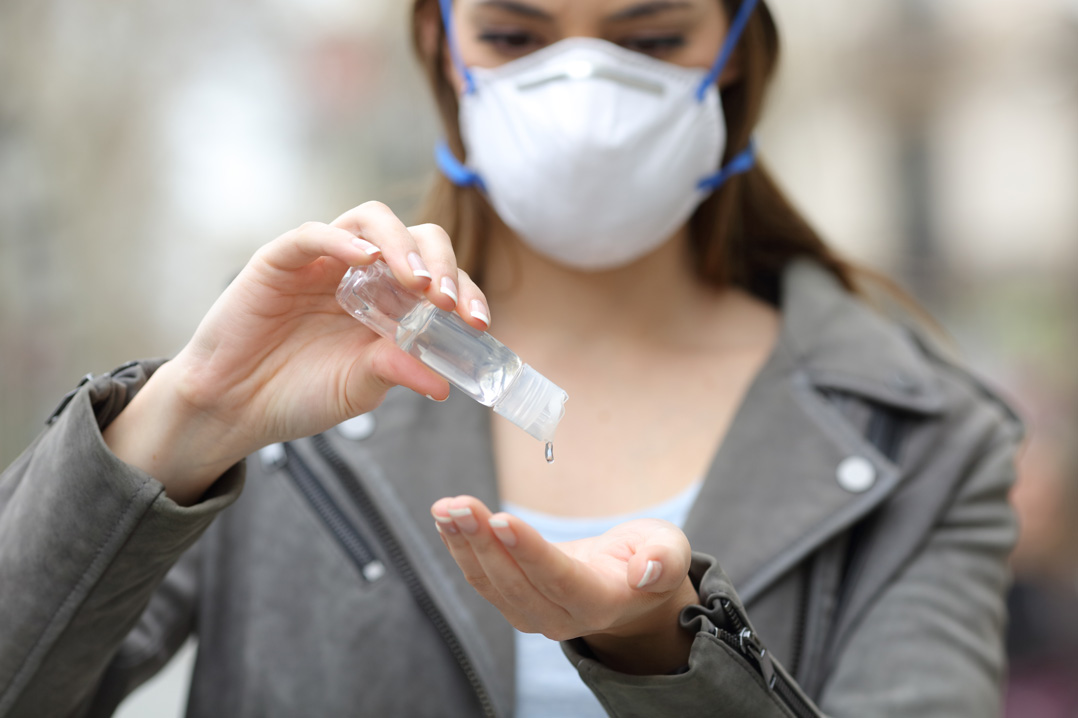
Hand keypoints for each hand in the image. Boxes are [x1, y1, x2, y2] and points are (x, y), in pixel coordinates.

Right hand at [104, 202, 489, 503]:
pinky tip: (365, 262)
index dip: (464, 292)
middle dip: (441, 262)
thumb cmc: (298, 394)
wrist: (234, 408)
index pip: (438, 277)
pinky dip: (344, 242)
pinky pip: (315, 234)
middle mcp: (361, 273)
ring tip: (416, 281)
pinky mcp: (281, 259)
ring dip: (402, 245)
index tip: (478, 323)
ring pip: (372, 221)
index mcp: (389, 301)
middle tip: (446, 299)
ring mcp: (323, 261)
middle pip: (414, 238)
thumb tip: (445, 384)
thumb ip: (398, 373)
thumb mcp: (359, 387)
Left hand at [431, 496, 698, 674]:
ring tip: (445, 507)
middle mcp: (562, 617)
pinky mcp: (513, 602)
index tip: (501, 519)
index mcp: (601, 602)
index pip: (559, 578)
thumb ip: (664, 560)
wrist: (629, 584)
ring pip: (491, 582)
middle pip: (516, 581)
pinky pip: (481, 578)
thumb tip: (646, 570)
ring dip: (464, 543)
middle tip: (459, 504)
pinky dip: (460, 548)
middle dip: (483, 541)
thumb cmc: (649, 558)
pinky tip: (446, 519)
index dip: (529, 551)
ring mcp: (533, 614)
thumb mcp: (669, 549)